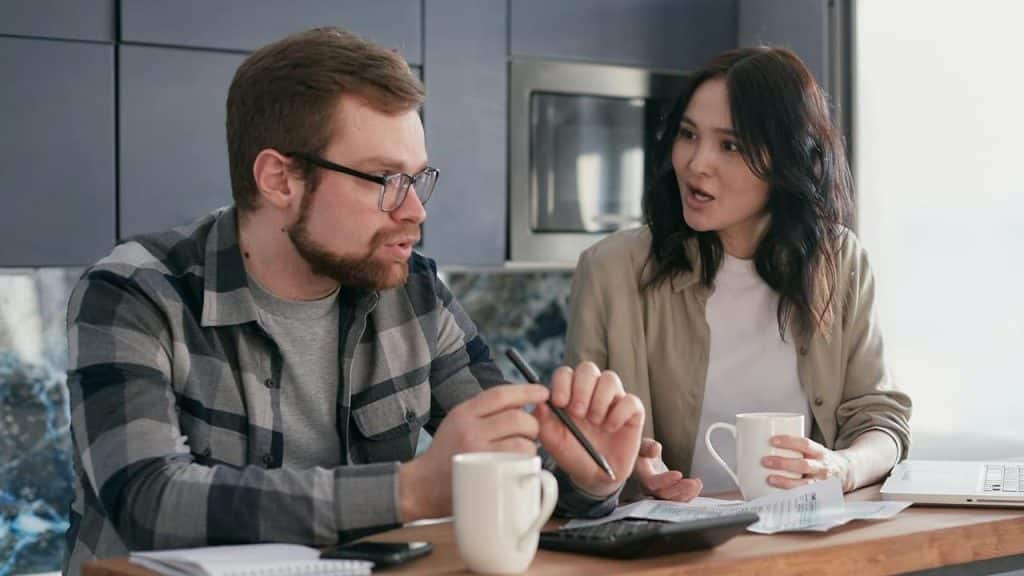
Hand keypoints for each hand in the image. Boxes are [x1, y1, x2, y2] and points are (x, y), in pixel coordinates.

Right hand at [399, 384, 549, 520]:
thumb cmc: (445, 454)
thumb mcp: (457, 422)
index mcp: (464, 412)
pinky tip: (518, 463)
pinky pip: (518, 461)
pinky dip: (526, 461)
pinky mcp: (484, 472)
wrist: (422, 485)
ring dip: (531, 445)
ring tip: (522, 450)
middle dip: (532, 424)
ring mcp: (477, 451)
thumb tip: (520, 405)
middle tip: (530, 432)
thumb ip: (482, 412)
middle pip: (517, 417)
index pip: (500, 394)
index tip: (542, 393)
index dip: (526, 391)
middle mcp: (469, 428)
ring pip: (522, 440)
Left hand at [536, 362, 643, 496]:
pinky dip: (619, 414)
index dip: (562, 383)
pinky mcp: (632, 411)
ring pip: (610, 378)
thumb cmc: (573, 454)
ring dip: (600, 400)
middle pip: (588, 369)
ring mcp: (613, 399)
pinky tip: (610, 428)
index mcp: (570, 394)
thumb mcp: (553, 440)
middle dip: (581, 388)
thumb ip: (543, 420)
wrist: (595, 476)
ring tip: (595, 422)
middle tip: (578, 412)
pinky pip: (630, 400)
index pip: (565, 373)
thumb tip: (539, 402)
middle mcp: (592, 391)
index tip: (560, 403)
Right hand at [633, 438, 701, 500]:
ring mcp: (659, 494)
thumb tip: (655, 449)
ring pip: (673, 500)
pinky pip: (678, 500)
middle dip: (681, 489)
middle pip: (664, 495)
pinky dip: (689, 495)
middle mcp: (649, 489)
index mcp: (642, 476)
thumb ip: (647, 446)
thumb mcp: (642, 444)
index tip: (679, 474)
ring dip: (687, 494)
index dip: (665, 480)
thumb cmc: (643, 453)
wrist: (643, 461)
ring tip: (698, 483)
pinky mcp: (668, 495)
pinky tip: (697, 486)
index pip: (652, 483)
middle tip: (694, 483)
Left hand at [761, 435, 853, 491]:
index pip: (805, 444)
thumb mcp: (812, 449)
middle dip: (783, 463)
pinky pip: (804, 497)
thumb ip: (794, 447)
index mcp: (819, 452)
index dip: (789, 441)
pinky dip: (791, 497)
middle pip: (804, 465)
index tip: (773, 440)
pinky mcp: (818, 496)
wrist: (846, 472)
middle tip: (765, 461)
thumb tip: (761, 442)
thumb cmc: (820, 459)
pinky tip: (777, 496)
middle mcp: (822, 467)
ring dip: (785, 482)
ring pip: (805, 484)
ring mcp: (821, 483)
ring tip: (769, 479)